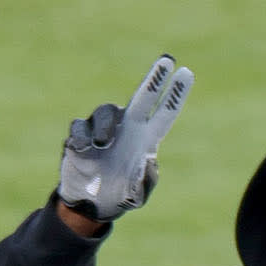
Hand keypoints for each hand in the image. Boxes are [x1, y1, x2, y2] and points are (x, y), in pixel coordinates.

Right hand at [58, 54, 194, 223]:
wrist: (91, 205)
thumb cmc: (120, 195)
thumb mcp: (137, 196)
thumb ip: (145, 182)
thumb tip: (149, 162)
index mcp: (146, 139)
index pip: (165, 112)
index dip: (175, 93)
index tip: (187, 72)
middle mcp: (127, 128)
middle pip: (142, 96)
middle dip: (155, 78)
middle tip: (168, 60)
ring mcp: (102, 130)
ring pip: (105, 111)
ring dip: (105, 126)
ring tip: (102, 143)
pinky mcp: (79, 137)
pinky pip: (79, 127)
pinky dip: (82, 136)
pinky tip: (83, 150)